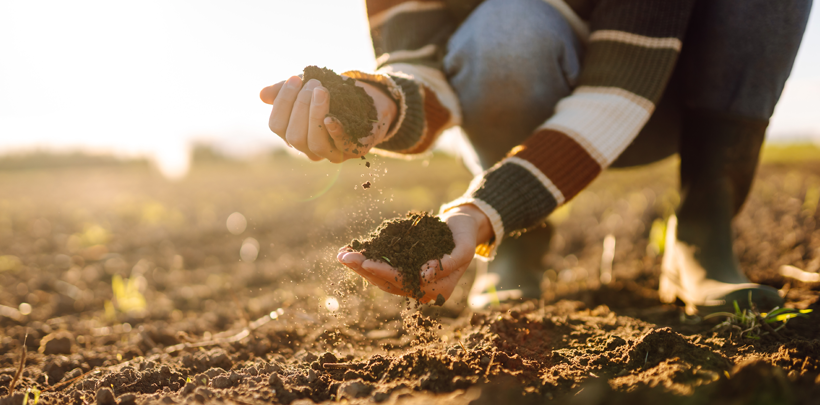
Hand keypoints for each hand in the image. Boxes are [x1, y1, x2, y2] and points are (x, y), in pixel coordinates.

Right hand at [260, 75, 396, 162]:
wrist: (370, 99)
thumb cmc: (335, 95)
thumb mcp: (308, 88)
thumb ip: (287, 91)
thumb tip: (263, 95)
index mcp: (294, 134)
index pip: (277, 125)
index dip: (282, 102)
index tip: (295, 79)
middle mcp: (309, 149)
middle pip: (294, 136)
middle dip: (300, 106)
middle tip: (313, 82)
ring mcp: (331, 153)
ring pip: (313, 142)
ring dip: (315, 114)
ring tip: (321, 91)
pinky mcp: (353, 151)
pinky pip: (340, 146)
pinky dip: (334, 131)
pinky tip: (332, 117)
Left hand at [337, 204, 493, 303]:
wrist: (464, 229)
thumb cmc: (465, 236)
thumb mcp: (464, 248)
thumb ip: (448, 263)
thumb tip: (425, 274)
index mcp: (436, 290)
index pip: (405, 282)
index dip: (384, 273)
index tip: (366, 264)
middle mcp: (421, 290)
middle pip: (387, 282)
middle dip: (364, 269)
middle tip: (344, 257)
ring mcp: (411, 281)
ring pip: (381, 277)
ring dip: (360, 266)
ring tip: (342, 255)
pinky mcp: (404, 270)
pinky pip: (383, 268)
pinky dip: (367, 260)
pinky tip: (351, 252)